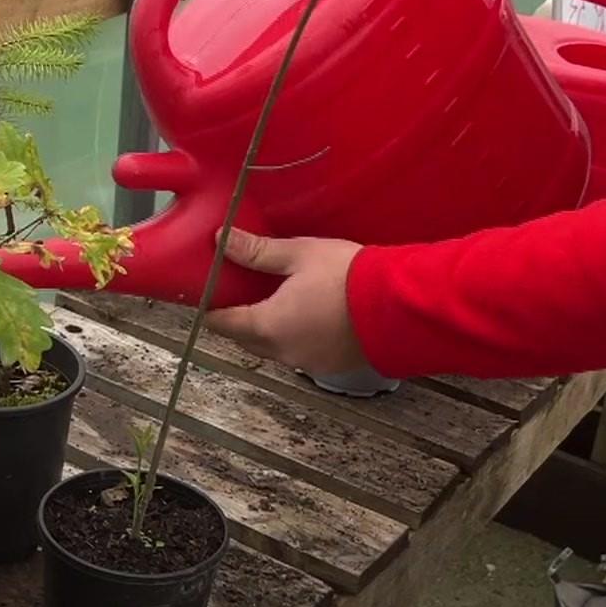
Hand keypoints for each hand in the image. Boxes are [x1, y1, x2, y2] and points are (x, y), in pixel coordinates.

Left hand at [205, 228, 369, 376]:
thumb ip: (258, 251)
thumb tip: (222, 240)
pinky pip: (301, 353)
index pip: (223, 323)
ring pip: (274, 348)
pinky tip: (305, 317)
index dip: (210, 309)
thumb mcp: (300, 255)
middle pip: (246, 339)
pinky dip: (295, 338)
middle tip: (237, 295)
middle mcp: (284, 351)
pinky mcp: (332, 366)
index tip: (205, 296)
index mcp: (269, 326)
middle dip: (238, 320)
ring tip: (273, 302)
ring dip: (268, 330)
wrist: (400, 306)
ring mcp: (309, 363)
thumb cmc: (349, 277)